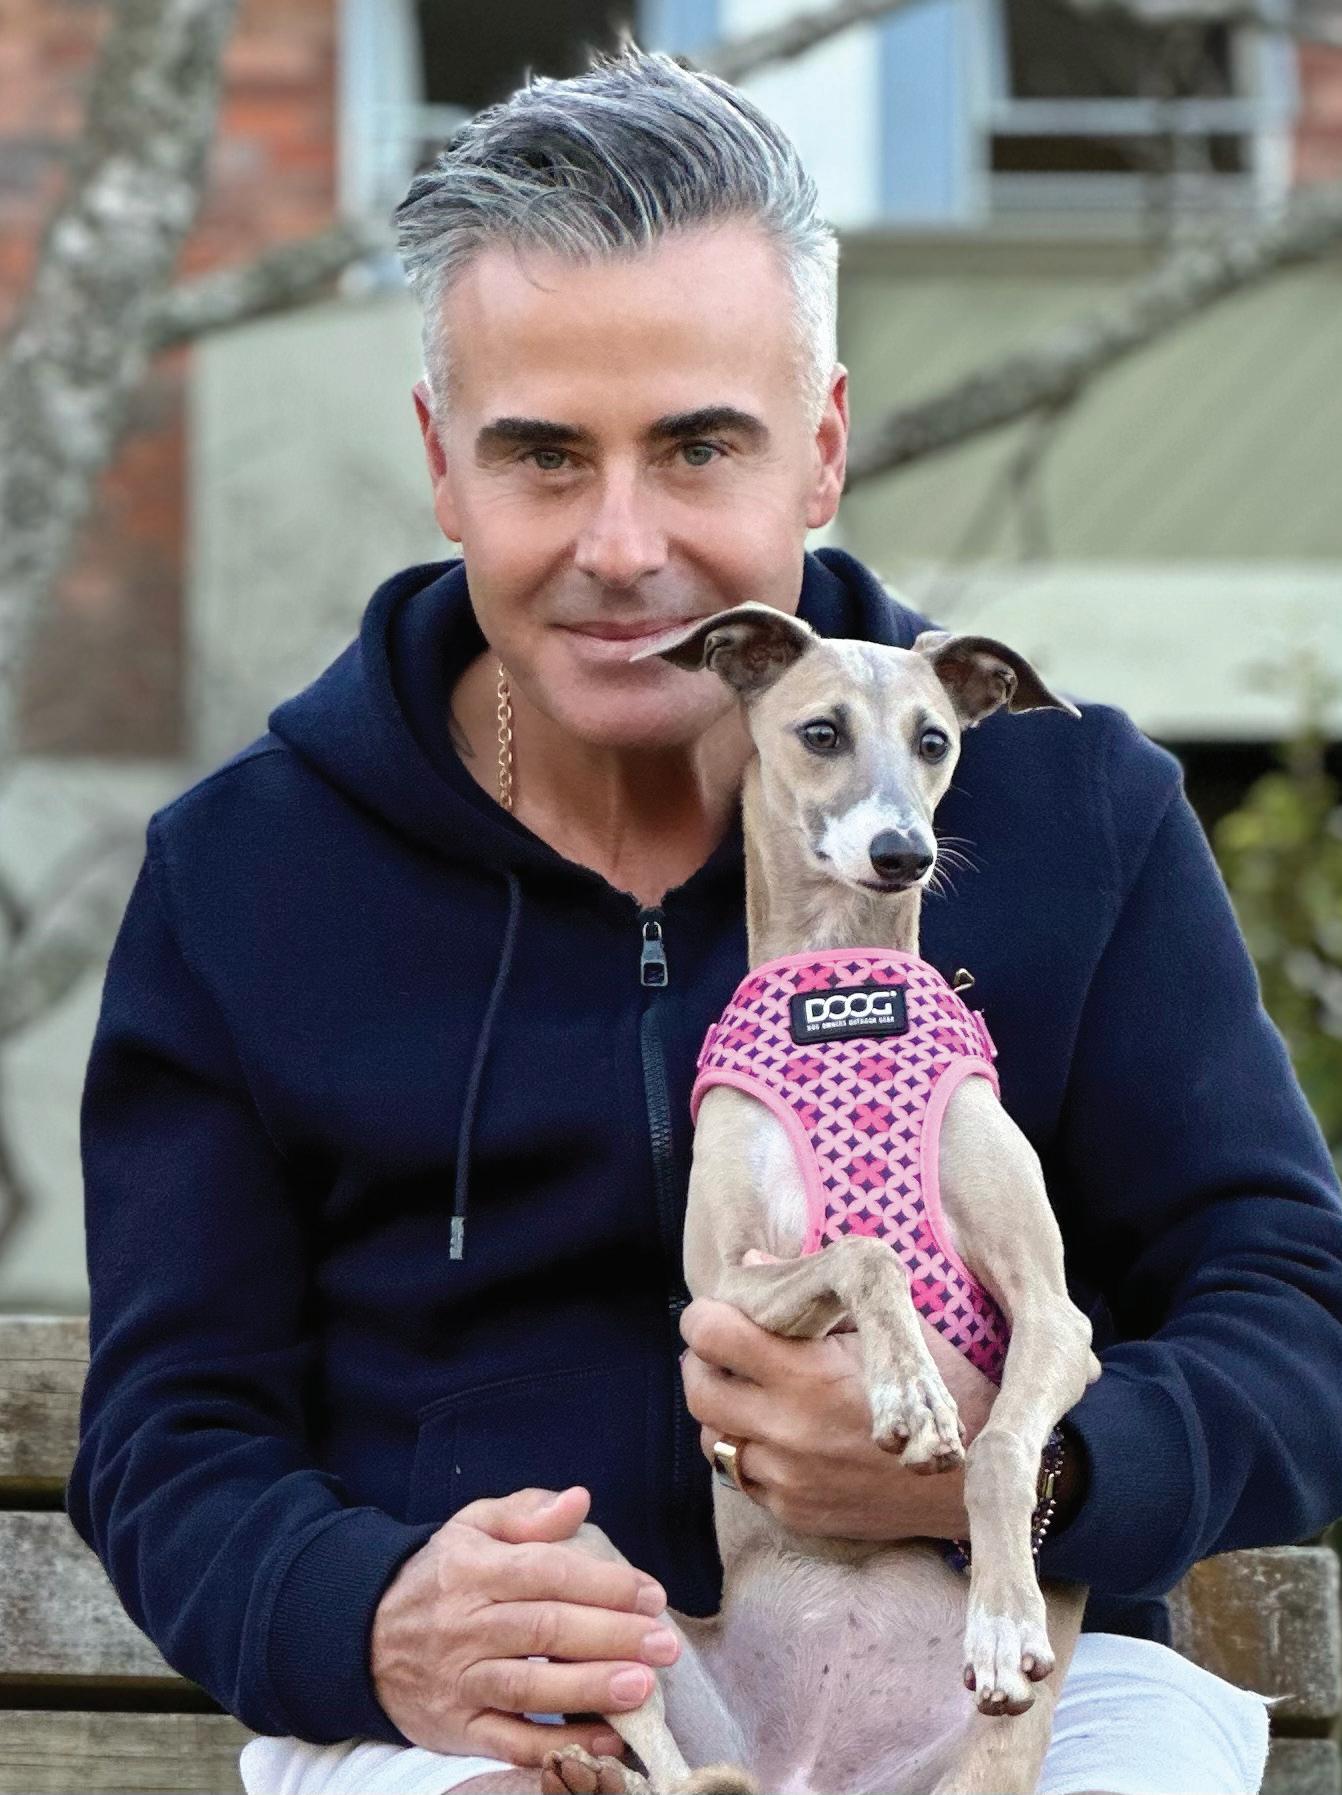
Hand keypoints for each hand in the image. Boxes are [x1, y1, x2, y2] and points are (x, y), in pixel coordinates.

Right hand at [371, 1486, 678, 1764]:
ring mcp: (459, 1681)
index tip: (650, 1594)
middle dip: (610, 1636)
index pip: (545, 1572)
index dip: (602, 1584)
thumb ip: (528, 1513)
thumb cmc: (441, 1576)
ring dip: (589, 1689)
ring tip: (643, 1688)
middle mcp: (464, 1625)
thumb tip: (579, 1500)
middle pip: (543, 1630)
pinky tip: (605, 1739)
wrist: (364, 1637)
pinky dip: (558, 1746)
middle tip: (664, 1643)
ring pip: (528, 1688)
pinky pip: (510, 1742)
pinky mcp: (456, 1728)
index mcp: (473, 1569)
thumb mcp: (473, 1527)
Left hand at [680, 1273, 997, 1540]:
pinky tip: (782, 1434)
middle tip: (727, 1350)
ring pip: (713, 1441)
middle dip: (704, 1363)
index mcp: (805, 1374)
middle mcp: (786, 1431)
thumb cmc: (942, 1386)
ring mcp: (789, 1479)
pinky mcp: (796, 1513)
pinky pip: (744, 1479)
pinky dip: (751, 1453)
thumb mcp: (886, 1324)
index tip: (719, 1312)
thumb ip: (813, 1290)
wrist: (980, 1478)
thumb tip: (752, 1261)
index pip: (711, 1334)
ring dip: (725, 1412)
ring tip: (754, 1393)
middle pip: (698, 1390)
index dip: (706, 1316)